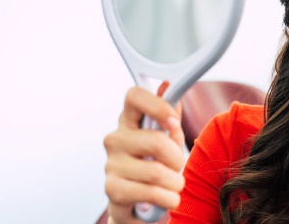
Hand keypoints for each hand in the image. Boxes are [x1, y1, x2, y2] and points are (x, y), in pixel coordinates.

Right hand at [103, 83, 184, 223]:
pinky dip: (168, 198)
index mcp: (130, 121)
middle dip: (177, 159)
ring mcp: (111, 164)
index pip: (134, 96)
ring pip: (157, 172)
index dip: (158, 106)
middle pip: (156, 141)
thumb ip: (171, 116)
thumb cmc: (156, 165)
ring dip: (175, 183)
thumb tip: (166, 86)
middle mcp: (116, 139)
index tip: (174, 122)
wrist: (140, 203)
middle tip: (177, 166)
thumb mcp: (169, 139)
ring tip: (173, 186)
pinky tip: (167, 199)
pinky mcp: (112, 189)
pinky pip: (151, 193)